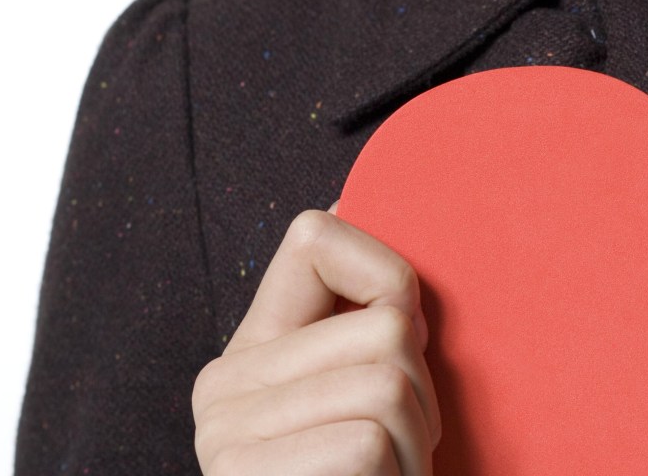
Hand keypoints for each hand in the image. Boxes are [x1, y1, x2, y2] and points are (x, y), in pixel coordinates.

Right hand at [192, 204, 440, 474]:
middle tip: (403, 446)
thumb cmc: (363, 475)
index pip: (314, 239)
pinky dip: (394, 475)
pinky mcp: (242, 474)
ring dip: (414, 443)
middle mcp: (224, 382)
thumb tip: (346, 198)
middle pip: (386, 327)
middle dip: (423, 394)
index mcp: (253, 348)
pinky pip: (365, 442)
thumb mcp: (362, 394)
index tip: (406, 339)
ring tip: (390, 473)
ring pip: (387, 384)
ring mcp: (225, 430)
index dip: (388, 275)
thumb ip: (359, 321)